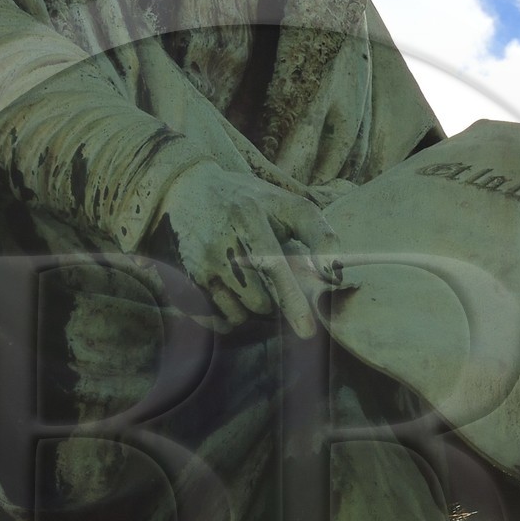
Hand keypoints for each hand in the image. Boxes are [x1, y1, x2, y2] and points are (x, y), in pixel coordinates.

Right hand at [150, 161, 337, 335]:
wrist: (189, 188)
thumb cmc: (250, 202)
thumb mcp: (288, 204)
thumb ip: (320, 234)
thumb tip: (335, 273)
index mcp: (249, 217)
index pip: (272, 266)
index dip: (292, 300)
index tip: (307, 332)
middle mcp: (219, 243)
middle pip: (259, 301)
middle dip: (273, 299)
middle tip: (269, 276)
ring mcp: (198, 264)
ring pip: (238, 314)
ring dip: (250, 307)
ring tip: (249, 280)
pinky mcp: (184, 280)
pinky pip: (215, 319)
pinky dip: (230, 314)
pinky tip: (231, 292)